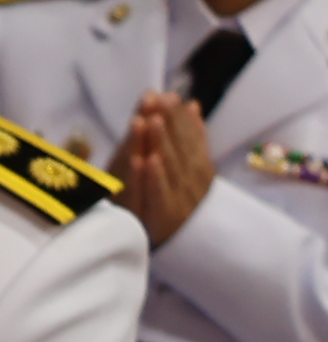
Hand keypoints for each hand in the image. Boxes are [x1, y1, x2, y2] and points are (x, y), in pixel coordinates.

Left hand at [121, 91, 218, 246]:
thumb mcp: (181, 171)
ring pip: (169, 168)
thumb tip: (193, 105)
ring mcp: (178, 200)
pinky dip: (152, 176)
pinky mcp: (163, 218)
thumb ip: (187, 140)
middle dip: (169, 123)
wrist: (173, 246)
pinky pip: (157, 195)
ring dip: (160, 143)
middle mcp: (190, 184)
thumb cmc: (173, 203)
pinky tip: (144, 159)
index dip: (178, 117)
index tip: (167, 95)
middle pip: (179, 149)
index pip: (189, 138)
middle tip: (158, 100)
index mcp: (197, 170)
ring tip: (151, 120)